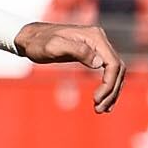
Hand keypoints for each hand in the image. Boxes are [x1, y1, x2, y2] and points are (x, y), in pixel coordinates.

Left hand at [10, 20, 129, 114]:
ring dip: (111, 92)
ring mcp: (97, 46)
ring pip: (115, 72)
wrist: (30, 38)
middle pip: (117, 69)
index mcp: (94, 37)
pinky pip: (107, 71)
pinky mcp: (92, 53)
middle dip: (111, 91)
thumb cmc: (38, 43)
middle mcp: (99, 39)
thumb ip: (76, 51)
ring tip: (100, 110)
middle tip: (99, 110)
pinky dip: (107, 87)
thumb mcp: (53, 47)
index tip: (96, 99)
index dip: (109, 84)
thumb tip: (99, 63)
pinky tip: (102, 101)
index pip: (113, 63)